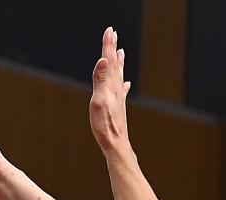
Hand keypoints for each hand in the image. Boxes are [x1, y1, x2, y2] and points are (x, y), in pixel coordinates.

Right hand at [89, 26, 131, 154]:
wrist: (116, 143)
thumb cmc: (105, 124)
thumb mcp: (98, 100)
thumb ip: (100, 80)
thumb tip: (103, 60)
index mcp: (111, 86)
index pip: (108, 61)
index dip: (108, 45)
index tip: (109, 31)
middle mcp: (117, 89)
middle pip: (114, 65)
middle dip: (113, 49)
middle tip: (113, 35)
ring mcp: (119, 98)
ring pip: (119, 75)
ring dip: (119, 63)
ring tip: (121, 52)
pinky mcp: (119, 107)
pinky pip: (122, 90)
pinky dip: (124, 83)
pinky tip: (127, 84)